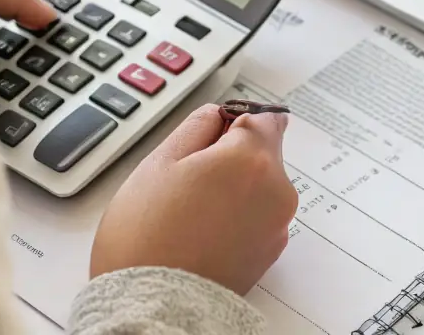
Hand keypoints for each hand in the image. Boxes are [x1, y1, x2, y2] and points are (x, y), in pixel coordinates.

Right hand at [90, 104, 298, 294]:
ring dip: (234, 187)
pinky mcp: (269, 254)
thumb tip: (217, 116)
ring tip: (190, 210)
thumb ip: (196, 126)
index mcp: (252, 160)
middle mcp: (276, 191)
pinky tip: (202, 231)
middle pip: (262, 152)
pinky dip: (236, 216)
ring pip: (259, 185)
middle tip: (186, 178)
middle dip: (231, 156)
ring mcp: (276, 226)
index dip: (234, 119)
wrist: (153, 308)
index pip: (263, 116)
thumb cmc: (147, 238)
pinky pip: (257, 217)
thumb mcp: (159, 162)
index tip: (211, 131)